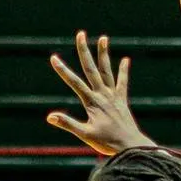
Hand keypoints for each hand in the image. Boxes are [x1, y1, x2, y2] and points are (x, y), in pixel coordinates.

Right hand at [47, 31, 154, 157]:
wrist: (130, 146)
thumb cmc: (106, 142)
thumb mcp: (84, 135)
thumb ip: (68, 124)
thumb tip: (50, 117)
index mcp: (92, 102)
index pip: (74, 82)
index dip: (63, 70)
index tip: (53, 58)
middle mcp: (102, 94)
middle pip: (91, 68)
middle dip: (84, 51)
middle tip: (80, 34)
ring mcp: (113, 96)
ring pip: (107, 70)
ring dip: (104, 54)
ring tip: (103, 38)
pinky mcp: (121, 100)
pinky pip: (122, 83)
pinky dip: (123, 71)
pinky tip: (125, 60)